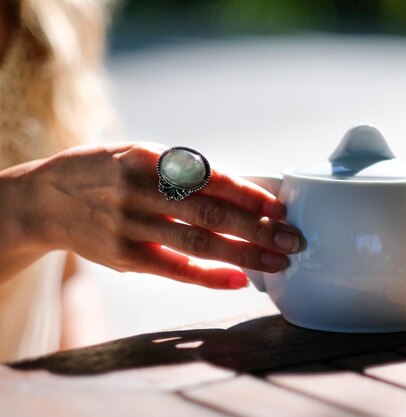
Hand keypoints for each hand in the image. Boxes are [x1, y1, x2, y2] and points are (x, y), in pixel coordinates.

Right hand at [24, 142, 301, 288]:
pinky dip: (209, 277)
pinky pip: (175, 269)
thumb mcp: (139, 155)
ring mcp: (131, 226)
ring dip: (243, 255)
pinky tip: (238, 280)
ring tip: (277, 262)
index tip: (278, 206)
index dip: (248, 194)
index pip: (210, 178)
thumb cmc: (106, 172)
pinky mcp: (125, 256)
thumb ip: (183, 171)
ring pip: (198, 243)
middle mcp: (141, 192)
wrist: (46, 198)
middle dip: (257, 228)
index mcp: (150, 159)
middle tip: (293, 240)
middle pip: (211, 213)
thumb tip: (241, 189)